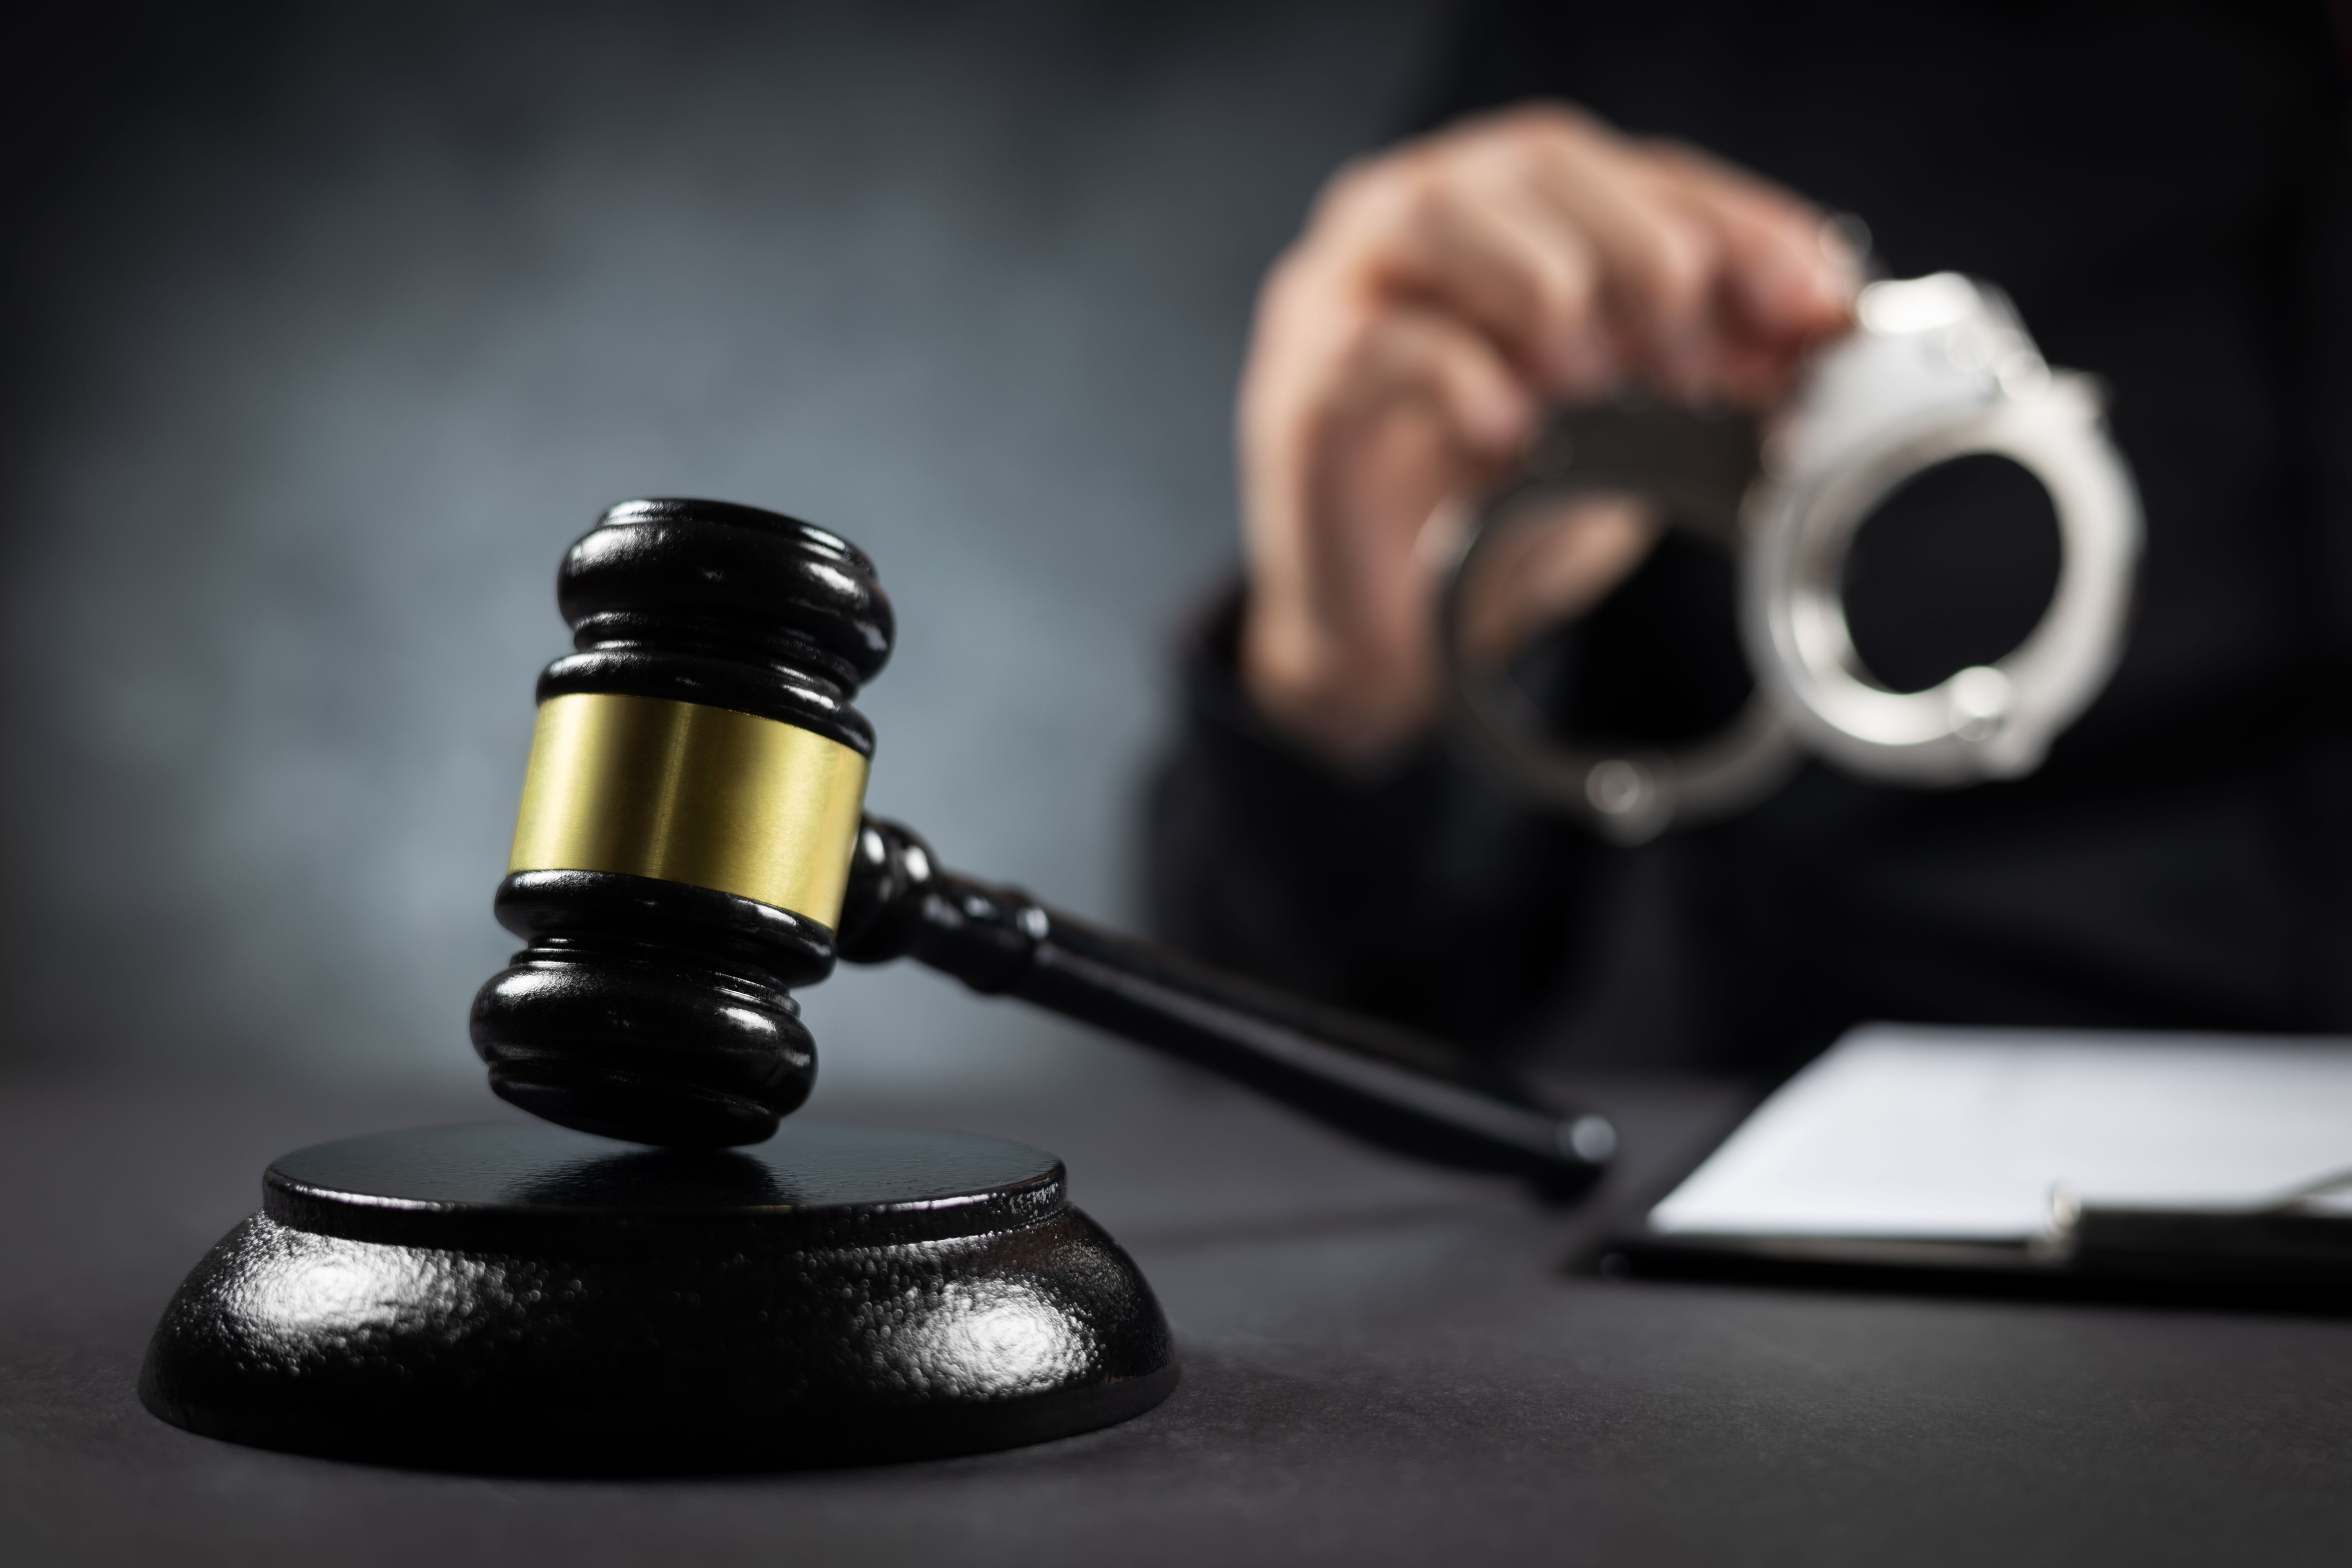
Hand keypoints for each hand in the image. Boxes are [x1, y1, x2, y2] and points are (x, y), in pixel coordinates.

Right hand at [1237, 103, 1857, 763]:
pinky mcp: (1301, 378)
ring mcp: (1340, 287)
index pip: (1632, 167)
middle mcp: (1413, 216)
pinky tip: (1510, 432)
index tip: (1812, 302)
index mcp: (1502, 208)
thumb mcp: (1625, 426)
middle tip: (1695, 365)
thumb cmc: (1498, 509)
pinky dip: (1463, 379)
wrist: (1391, 632)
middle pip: (1538, 164)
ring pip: (1444, 217)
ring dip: (1548, 295)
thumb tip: (1811, 330)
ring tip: (1592, 389)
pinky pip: (1379, 342)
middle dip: (1645, 256)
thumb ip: (1701, 360)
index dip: (1735, 222)